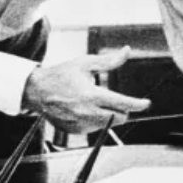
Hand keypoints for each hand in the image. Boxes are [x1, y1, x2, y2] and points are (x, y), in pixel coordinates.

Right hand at [22, 47, 150, 133]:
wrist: (36, 91)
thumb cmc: (61, 74)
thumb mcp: (85, 63)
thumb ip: (109, 60)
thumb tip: (127, 51)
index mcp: (91, 95)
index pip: (122, 103)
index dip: (137, 104)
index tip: (145, 104)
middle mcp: (87, 112)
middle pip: (119, 118)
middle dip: (124, 110)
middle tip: (117, 100)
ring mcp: (80, 124)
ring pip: (107, 124)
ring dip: (108, 114)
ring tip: (92, 101)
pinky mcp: (74, 131)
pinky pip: (94, 128)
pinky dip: (95, 120)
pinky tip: (84, 109)